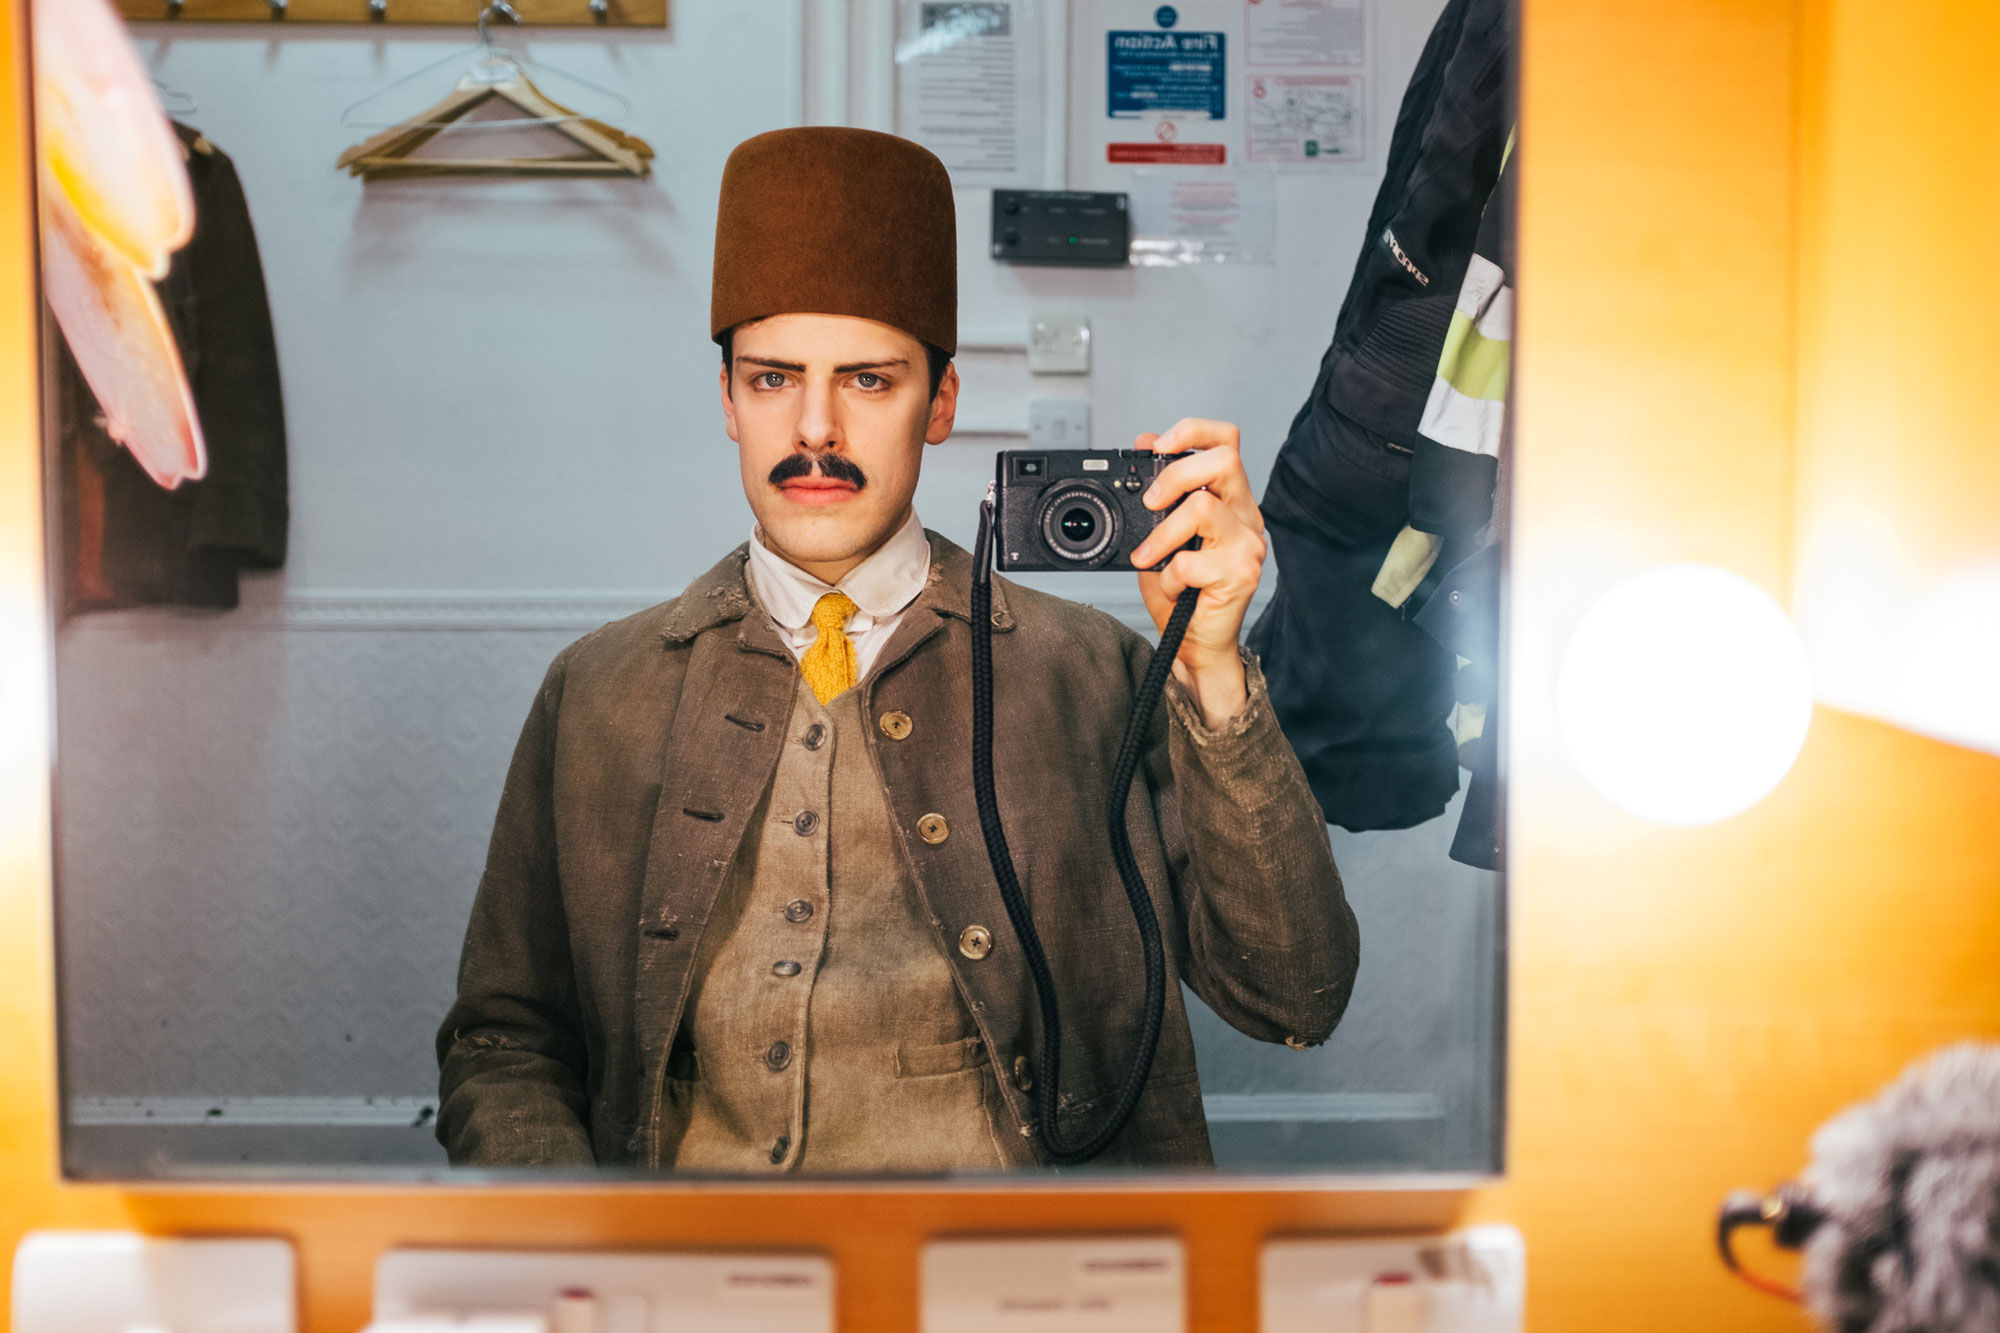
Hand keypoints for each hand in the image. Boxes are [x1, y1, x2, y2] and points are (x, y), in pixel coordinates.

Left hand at [1127, 418, 1266, 727]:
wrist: (1196, 646)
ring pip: (1203, 508)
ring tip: (1147, 557)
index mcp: (1231, 500)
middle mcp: (1246, 517)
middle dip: (1177, 474)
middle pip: (1224, 460)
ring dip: (1162, 534)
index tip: (1159, 445)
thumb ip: (1157, 493)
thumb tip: (1145, 443)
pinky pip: (1191, 561)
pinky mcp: (1241, 575)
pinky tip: (1171, 588)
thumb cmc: (1182, 594)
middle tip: (1150, 503)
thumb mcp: (1160, 535)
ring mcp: (1248, 545)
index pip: (1227, 441)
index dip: (1193, 431)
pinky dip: (1168, 576)